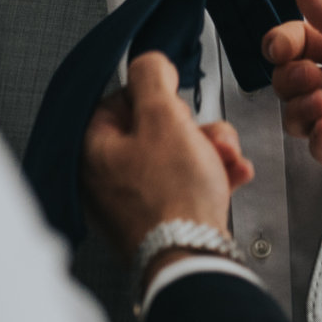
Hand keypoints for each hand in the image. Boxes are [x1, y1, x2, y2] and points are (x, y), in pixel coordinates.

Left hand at [84, 51, 254, 261]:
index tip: (176, 98)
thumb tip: (149, 62)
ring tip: (226, 159)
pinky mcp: (157, 220)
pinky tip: (230, 176)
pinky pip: (183, 185)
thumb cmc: (172, 199)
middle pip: (153, 129)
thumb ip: (153, 77)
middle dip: (194, 127)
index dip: (156, 94)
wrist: (193, 259)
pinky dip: (209, 177)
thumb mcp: (164, 118)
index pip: (118, 99)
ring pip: (175, 156)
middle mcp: (103, 177)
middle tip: (206, 136)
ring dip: (209, 150)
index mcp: (91, 149)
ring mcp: (129, 202)